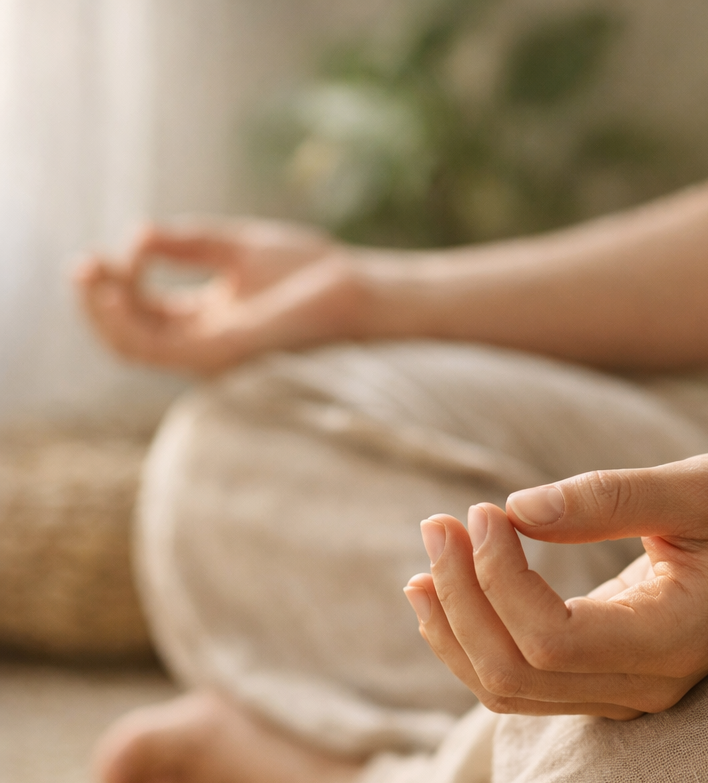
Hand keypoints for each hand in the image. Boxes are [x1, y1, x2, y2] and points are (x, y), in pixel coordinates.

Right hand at [74, 219, 367, 372]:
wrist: (358, 289)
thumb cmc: (311, 271)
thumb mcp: (233, 247)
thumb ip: (185, 244)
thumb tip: (134, 238)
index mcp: (210, 322)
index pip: (144, 316)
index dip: (113, 287)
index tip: (101, 255)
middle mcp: (207, 345)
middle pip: (131, 335)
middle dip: (98, 301)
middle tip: (84, 264)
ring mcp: (214, 354)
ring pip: (134, 347)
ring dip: (103, 312)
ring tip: (90, 273)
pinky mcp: (223, 352)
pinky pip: (156, 348)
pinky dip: (125, 320)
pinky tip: (114, 285)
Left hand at [404, 452, 707, 717]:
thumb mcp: (702, 486)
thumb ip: (608, 499)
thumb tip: (514, 510)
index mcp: (672, 644)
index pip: (549, 640)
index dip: (496, 578)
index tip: (481, 511)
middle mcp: (646, 689)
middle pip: (513, 675)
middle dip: (460, 600)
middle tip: (437, 524)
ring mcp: (626, 694)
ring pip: (507, 690)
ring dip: (454, 626)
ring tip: (426, 561)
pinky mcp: (609, 680)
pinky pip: (522, 681)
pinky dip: (475, 640)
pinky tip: (448, 593)